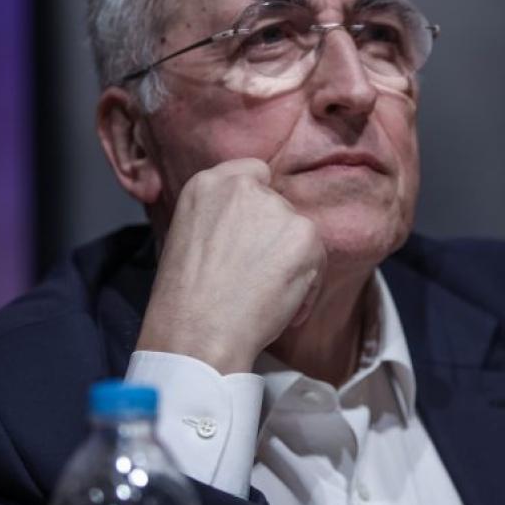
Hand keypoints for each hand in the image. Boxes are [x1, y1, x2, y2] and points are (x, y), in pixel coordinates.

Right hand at [136, 158, 324, 373]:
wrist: (198, 331)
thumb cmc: (187, 300)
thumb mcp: (190, 237)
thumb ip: (224, 218)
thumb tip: (254, 227)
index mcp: (208, 184)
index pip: (254, 173)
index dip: (257, 207)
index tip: (251, 235)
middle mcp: (244, 188)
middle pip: (280, 208)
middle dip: (274, 240)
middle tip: (253, 276)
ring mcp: (277, 209)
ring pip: (299, 234)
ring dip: (291, 264)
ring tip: (261, 296)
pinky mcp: (305, 233)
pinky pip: (317, 260)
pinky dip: (307, 286)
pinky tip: (278, 306)